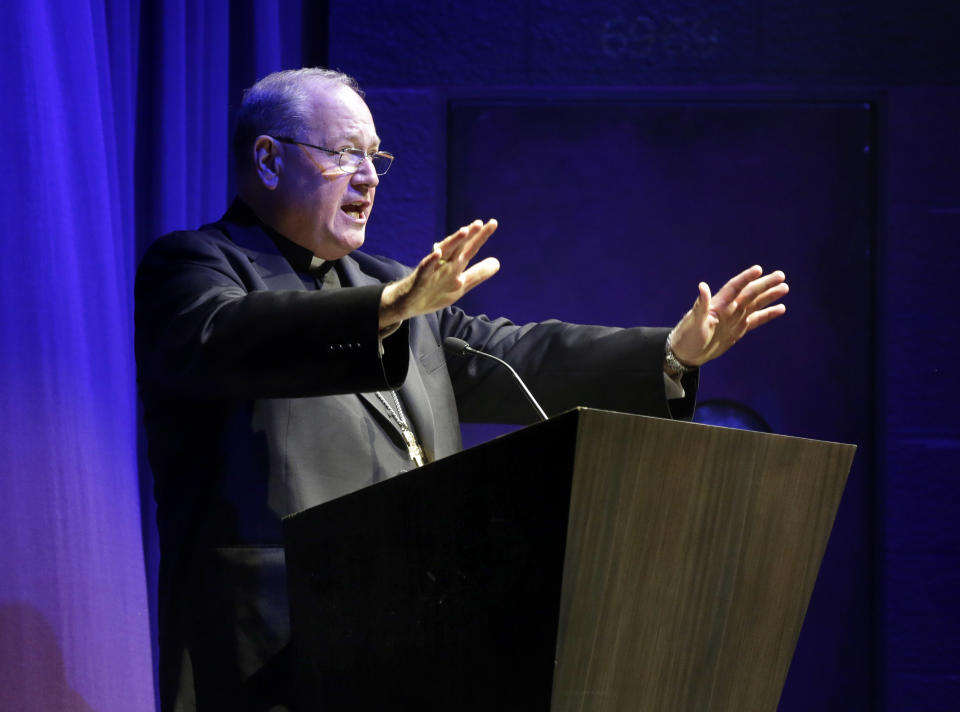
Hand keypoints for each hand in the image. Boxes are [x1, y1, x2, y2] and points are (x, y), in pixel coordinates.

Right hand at [380, 219, 500, 328]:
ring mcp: (433, 270)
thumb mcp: (460, 285)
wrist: (409, 304)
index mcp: (456, 265)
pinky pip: (426, 268)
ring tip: (465, 231)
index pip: (470, 249)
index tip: (493, 223)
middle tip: (482, 222)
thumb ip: (478, 274)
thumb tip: (497, 263)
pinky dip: (431, 260)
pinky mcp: (421, 278)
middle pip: (460, 247)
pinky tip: (437, 253)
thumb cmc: (435, 291)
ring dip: (454, 242)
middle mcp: (446, 264)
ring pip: (444, 253)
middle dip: (470, 234)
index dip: (481, 237)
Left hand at [668, 265, 787, 367]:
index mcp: (718, 304)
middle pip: (750, 293)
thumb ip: (701, 305)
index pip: (735, 287)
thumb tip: (702, 286)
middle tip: (781, 275)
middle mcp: (729, 308)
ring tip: (785, 287)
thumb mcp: (694, 322)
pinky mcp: (738, 330)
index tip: (759, 269)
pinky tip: (781, 308)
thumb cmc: (687, 336)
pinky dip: (768, 314)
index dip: (746, 278)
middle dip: (765, 284)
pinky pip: (756, 320)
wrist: (687, 353)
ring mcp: (735, 318)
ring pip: (756, 304)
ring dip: (769, 296)